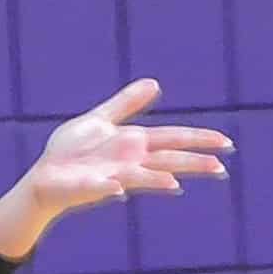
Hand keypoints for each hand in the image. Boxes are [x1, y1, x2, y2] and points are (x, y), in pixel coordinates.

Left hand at [28, 79, 232, 217]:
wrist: (45, 175)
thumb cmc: (74, 151)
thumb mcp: (100, 120)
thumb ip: (126, 104)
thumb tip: (155, 83)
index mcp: (134, 144)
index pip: (173, 139)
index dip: (198, 140)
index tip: (226, 143)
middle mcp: (129, 162)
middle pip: (166, 161)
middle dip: (191, 163)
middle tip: (220, 168)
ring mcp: (111, 176)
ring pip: (139, 177)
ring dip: (156, 179)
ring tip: (176, 183)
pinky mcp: (88, 187)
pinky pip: (100, 187)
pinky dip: (109, 188)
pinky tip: (118, 190)